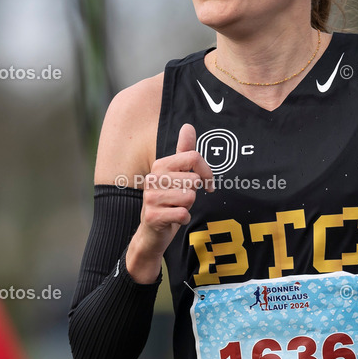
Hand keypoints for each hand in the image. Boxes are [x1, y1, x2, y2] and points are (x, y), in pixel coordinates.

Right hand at [126, 124, 212, 281]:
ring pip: (189, 197)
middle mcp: (152, 178)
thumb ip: (184, 152)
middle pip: (193, 180)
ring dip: (187, 207)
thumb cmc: (168, 201)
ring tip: (176, 208)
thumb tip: (188, 126)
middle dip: (193, 193)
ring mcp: (150, 197)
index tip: (207, 183)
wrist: (151, 232)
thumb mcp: (177, 176)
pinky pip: (183, 214)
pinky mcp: (153, 216)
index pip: (193, 157)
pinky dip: (183, 219)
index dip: (206, 172)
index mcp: (160, 165)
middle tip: (182, 199)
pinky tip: (173, 219)